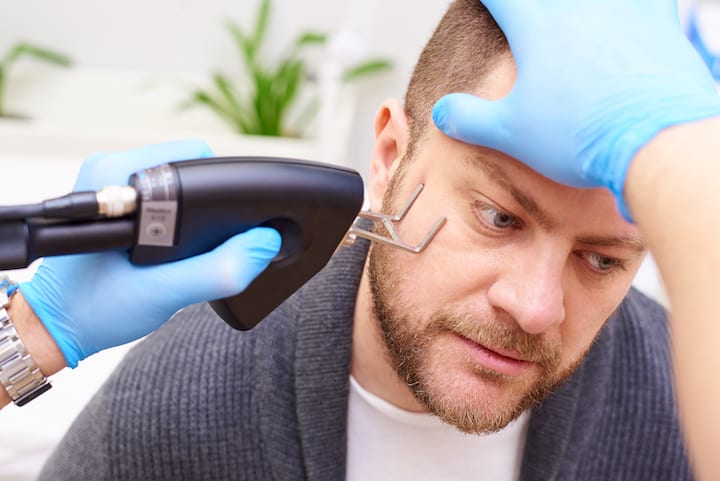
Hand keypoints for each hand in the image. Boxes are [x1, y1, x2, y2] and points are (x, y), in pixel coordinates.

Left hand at [18, 140, 281, 367]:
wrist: (56, 325)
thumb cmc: (94, 309)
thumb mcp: (163, 295)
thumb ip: (217, 270)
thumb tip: (264, 244)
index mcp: (114, 179)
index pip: (194, 158)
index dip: (223, 190)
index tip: (228, 225)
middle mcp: (109, 169)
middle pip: (191, 165)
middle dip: (208, 205)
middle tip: (196, 247)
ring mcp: (110, 181)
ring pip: (180, 179)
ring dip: (192, 213)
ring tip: (181, 250)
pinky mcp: (114, 196)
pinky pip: (164, 192)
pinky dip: (177, 217)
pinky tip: (170, 247)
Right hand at [432, 0, 719, 218]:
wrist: (654, 140)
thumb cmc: (577, 135)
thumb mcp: (510, 133)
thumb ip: (470, 119)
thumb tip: (441, 112)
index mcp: (535, 25)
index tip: (481, 3)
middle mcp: (577, 6)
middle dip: (529, 4)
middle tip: (525, 11)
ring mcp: (621, 9)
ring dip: (572, 6)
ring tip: (567, 15)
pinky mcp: (659, 22)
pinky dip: (633, 6)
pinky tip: (629, 13)